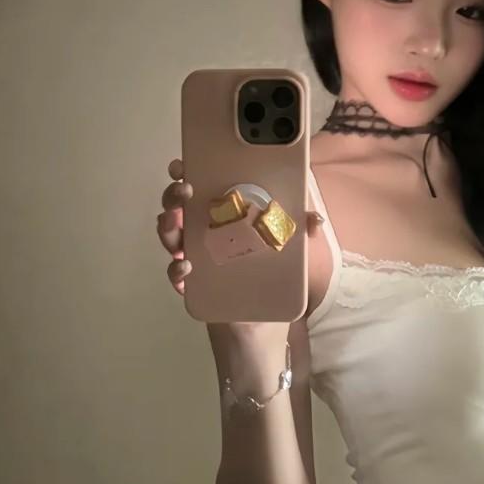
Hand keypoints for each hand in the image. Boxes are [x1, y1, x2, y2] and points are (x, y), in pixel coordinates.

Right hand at [156, 157, 324, 338]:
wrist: (267, 319)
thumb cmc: (272, 276)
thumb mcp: (290, 249)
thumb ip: (299, 231)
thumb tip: (315, 220)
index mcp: (223, 216)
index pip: (201, 189)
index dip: (187, 173)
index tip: (183, 164)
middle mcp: (203, 233)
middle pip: (179, 208)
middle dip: (174, 195)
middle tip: (185, 190)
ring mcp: (194, 258)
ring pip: (171, 237)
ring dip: (167, 227)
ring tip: (174, 221)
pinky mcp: (193, 286)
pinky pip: (176, 275)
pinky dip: (177, 270)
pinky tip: (186, 267)